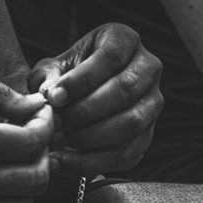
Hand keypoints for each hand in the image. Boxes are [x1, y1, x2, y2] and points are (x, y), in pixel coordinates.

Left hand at [29, 22, 161, 177]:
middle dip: (85, 110)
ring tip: (61, 142)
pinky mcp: (149, 134)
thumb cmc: (68, 74)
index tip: (54, 97)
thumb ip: (49, 76)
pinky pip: (128, 153)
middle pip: (124, 90)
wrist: (82, 94)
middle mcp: (148, 68)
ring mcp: (154, 103)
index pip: (110, 57)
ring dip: (92, 137)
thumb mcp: (56, 65)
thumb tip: (48, 95)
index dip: (82, 79)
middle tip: (56, 122)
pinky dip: (94, 161)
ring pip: (131, 123)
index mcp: (125, 40)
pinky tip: (66, 162)